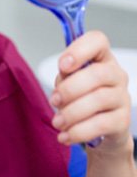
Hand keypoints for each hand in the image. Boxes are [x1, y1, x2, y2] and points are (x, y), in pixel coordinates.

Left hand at [50, 31, 131, 152]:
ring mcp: (122, 97)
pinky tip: (64, 136)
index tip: (63, 66)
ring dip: (71, 112)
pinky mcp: (123, 121)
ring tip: (57, 122)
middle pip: (97, 74)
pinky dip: (78, 131)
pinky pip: (100, 124)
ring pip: (98, 100)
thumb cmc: (81, 96)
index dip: (79, 50)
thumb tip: (63, 78)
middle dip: (70, 89)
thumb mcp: (69, 80)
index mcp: (101, 57)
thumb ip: (66, 74)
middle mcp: (116, 74)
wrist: (101, 129)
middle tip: (54, 101)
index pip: (97, 40)